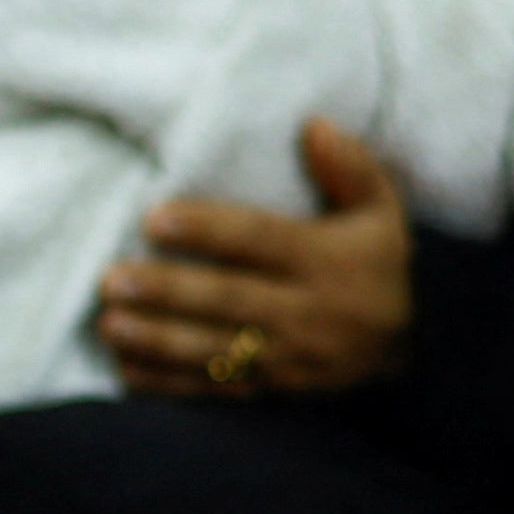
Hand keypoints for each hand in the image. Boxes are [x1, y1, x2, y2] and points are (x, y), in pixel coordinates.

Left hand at [101, 122, 414, 397]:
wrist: (404, 346)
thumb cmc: (375, 261)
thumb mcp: (381, 210)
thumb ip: (352, 167)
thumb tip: (314, 126)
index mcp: (326, 261)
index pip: (260, 240)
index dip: (207, 229)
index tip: (155, 217)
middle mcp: (306, 311)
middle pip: (228, 299)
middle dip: (167, 291)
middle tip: (112, 280)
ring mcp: (287, 357)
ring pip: (215, 349)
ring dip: (158, 340)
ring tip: (109, 324)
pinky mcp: (272, 388)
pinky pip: (216, 387)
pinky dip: (169, 382)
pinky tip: (126, 368)